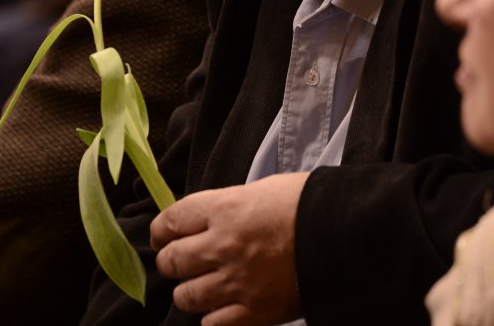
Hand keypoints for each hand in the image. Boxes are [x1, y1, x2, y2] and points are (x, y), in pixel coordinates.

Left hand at [150, 173, 309, 325]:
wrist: (342, 234)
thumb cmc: (305, 203)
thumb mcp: (260, 190)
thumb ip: (229, 206)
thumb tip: (208, 218)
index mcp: (222, 208)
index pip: (171, 221)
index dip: (160, 231)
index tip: (161, 236)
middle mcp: (221, 245)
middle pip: (171, 261)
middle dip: (170, 261)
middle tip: (179, 261)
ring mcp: (236, 282)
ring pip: (186, 296)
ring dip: (189, 290)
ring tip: (201, 285)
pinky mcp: (254, 313)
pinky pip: (213, 323)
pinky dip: (212, 316)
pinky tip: (222, 305)